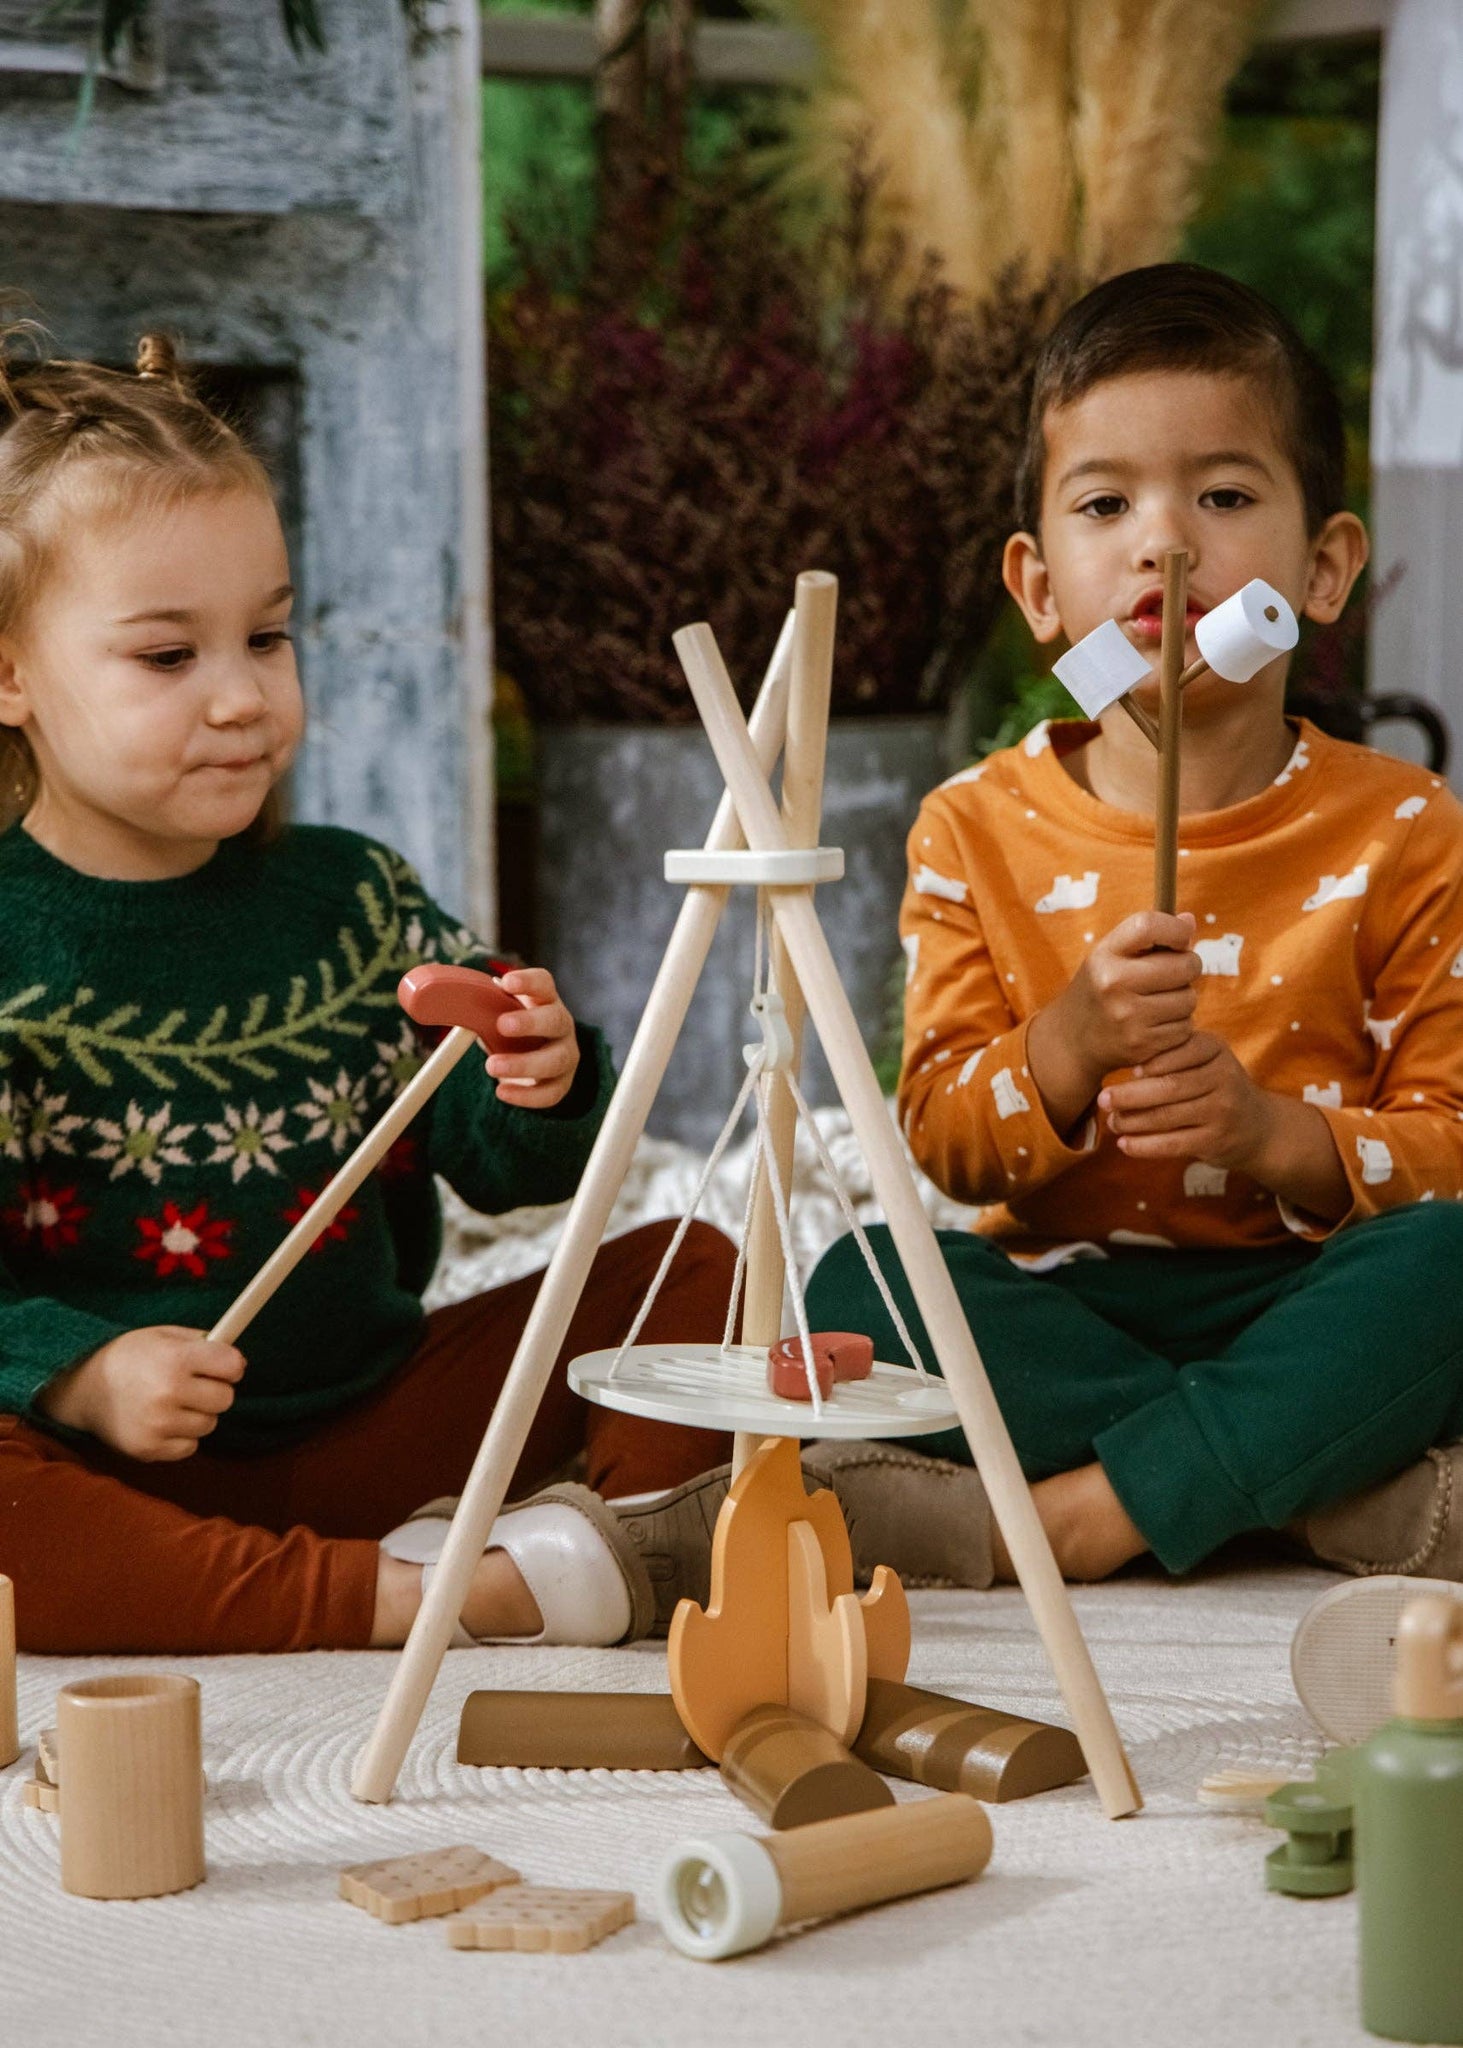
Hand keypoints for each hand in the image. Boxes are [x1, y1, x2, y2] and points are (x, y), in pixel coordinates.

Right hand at [37, 1325, 244, 1461]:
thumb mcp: (164, 1335)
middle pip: (226, 1399)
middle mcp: (168, 1392)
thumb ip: (203, 1342)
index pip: (232, 1365)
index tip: (223, 1366)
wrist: (83, 1386)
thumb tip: (238, 1361)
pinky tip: (162, 1421)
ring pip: (209, 1424)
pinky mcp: (149, 1449)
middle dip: (215, 1390)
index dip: (231, 1365)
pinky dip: (181, 1437)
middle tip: (193, 1385)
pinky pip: (190, 1447)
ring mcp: (158, 1424)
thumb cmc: (130, 1357)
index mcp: (174, 1359)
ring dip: (197, 1415)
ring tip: (171, 1403)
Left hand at [486, 967, 580, 1108]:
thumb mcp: (498, 1015)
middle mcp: (561, 1025)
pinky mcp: (562, 1083)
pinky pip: (550, 1093)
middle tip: (502, 1025)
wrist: (529, 1061)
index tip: (506, 983)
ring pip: (556, 1060)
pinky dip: (526, 1095)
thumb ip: (483, 1009)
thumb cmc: (510, 1031)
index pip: (544, 984)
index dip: (528, 981)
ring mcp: (566, 1054)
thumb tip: (446, 1005)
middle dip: (530, 1022)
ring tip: (491, 1066)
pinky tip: (502, 1092)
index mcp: (545, 1001)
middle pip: (556, 1019)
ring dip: (524, 1063)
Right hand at [1027, 911, 1200, 1131]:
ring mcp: (1127, 1017)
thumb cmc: (1099, 990)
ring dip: (1183, 1000)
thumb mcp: (1110, 956)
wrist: (1071, 1041)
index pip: (1148, 925)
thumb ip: (1148, 937)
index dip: (1175, 928)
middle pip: (1183, 965)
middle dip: (1188, 967)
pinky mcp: (1141, 1044)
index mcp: (1104, 956)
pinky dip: (1179, 1026)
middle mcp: (1112, 983)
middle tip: (1175, 973)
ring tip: (1161, 1001)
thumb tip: (1190, 921)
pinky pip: (1185, 1028)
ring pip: (1189, 999)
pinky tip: (1158, 1024)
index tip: (1182, 936)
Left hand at [1100, 1030, 1270, 1169]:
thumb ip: (1173, 1056)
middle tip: (1102, 1099)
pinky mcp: (1215, 1141)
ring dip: (1132, 1122)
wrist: (1258, 1127)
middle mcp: (1223, 1078)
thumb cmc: (1215, 1087)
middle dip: (1131, 1095)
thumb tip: (1127, 1064)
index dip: (1151, 1062)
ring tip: (1111, 1122)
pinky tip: (1124, 1145)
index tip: (1128, 1070)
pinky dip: (1145, 1146)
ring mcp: (1221, 1111)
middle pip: (1169, 1086)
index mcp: (1216, 1050)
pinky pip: (1173, 1144)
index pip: (1178, 1051)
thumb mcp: (1205, 1060)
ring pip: (1167, 1117)